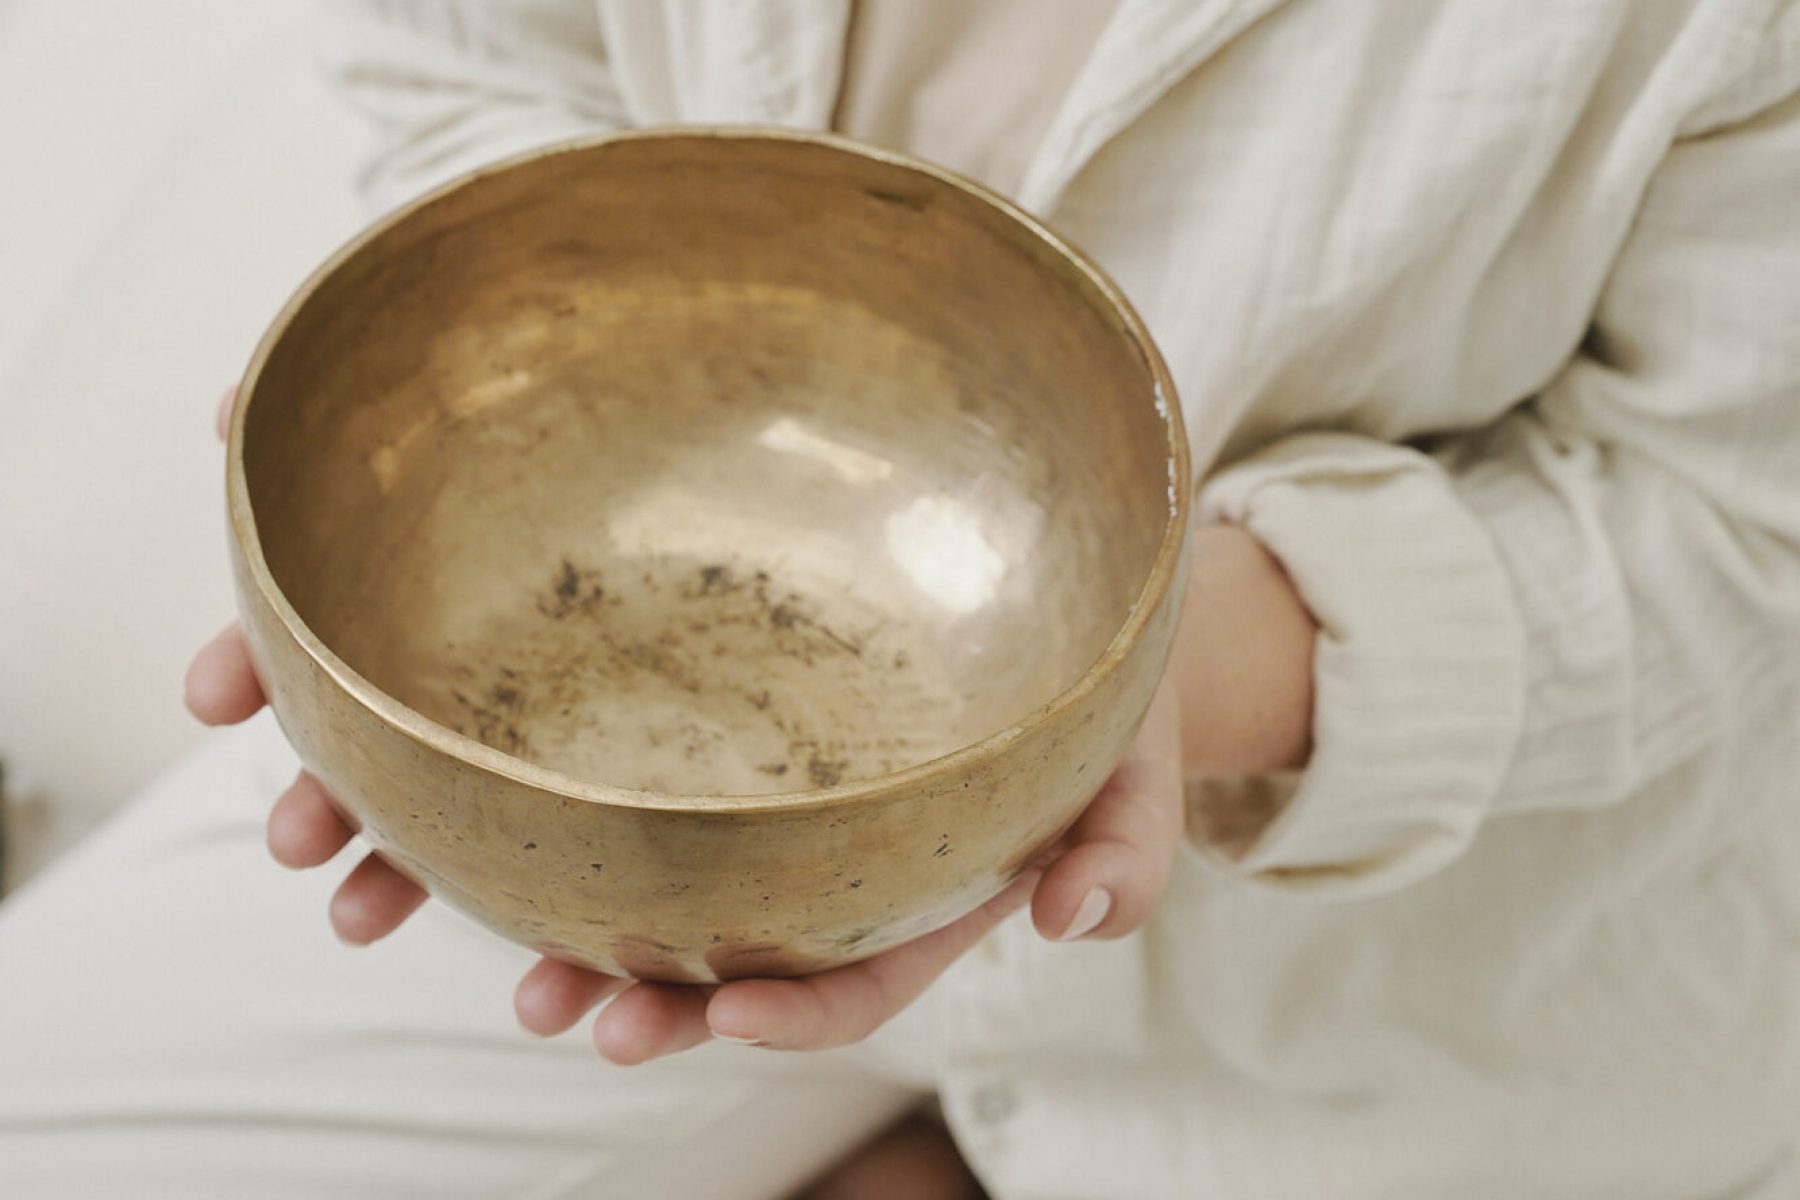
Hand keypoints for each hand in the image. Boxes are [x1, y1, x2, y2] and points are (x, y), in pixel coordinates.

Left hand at [188, 388, 1310, 1063]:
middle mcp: (819, 850)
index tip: (721, 1015)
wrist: (1058, 595)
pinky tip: (420, 759)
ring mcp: (754, 781)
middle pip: (718, 941)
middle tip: (554, 1008)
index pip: (850, 974)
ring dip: (520, 886)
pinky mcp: (700, 702)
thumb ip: (1124, 847)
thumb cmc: (1093, 682)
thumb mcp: (1130, 763)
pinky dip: (502, 765)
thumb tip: (1081, 922)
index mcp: (913, 883)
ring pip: (630, 852)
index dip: (787, 1011)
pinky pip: (599, 740)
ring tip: (405, 901)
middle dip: (633, 985)